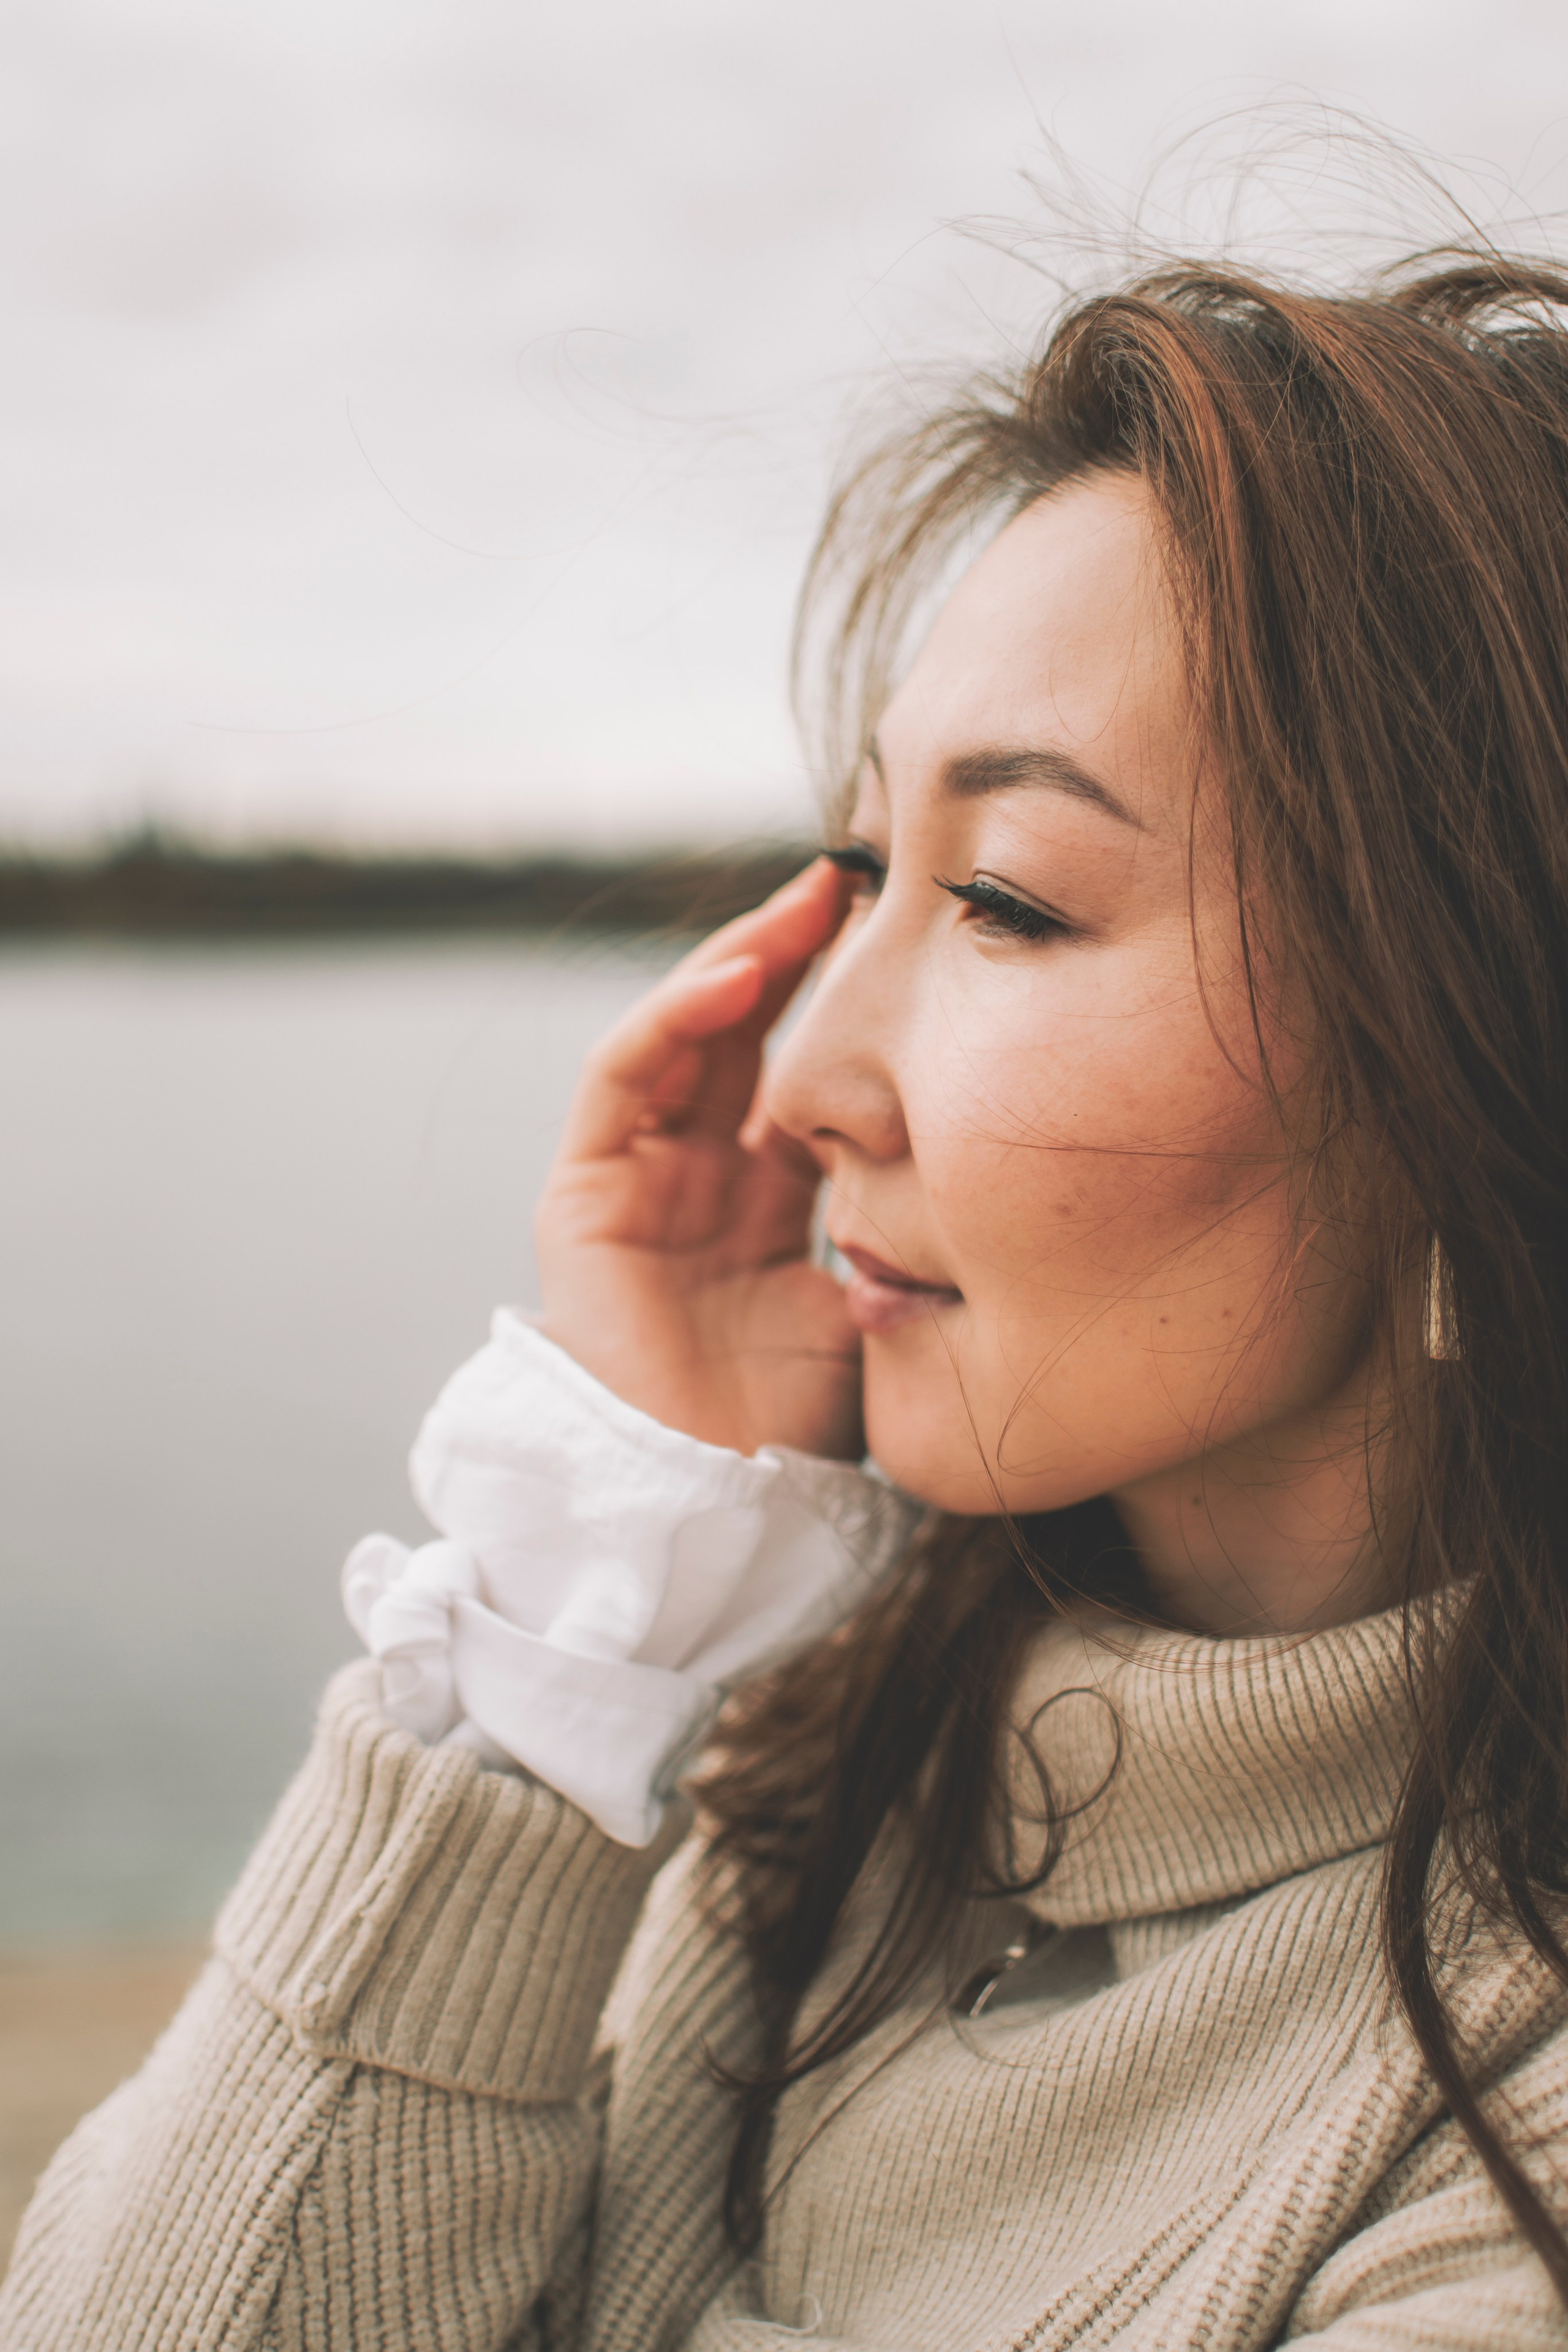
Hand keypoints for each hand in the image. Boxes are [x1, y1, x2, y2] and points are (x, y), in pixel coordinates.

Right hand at [535, 859, 861, 1458]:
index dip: (850, 1010)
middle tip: (862, 881)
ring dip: (741, 962)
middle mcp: (704, 1181)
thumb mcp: (874, 1308)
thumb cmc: (792, 1434)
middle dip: (799, 956)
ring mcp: (641, 1182)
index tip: (913, 942)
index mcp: (772, 1207)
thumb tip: (976, 1170)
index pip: (809, 1079)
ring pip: (685, 1038)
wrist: (707, 1508)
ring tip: (805, 900)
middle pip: (749, 1039)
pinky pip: (622, 1080)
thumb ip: (901, 1235)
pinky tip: (737, 974)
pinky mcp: (584, 1195)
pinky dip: (673, 1018)